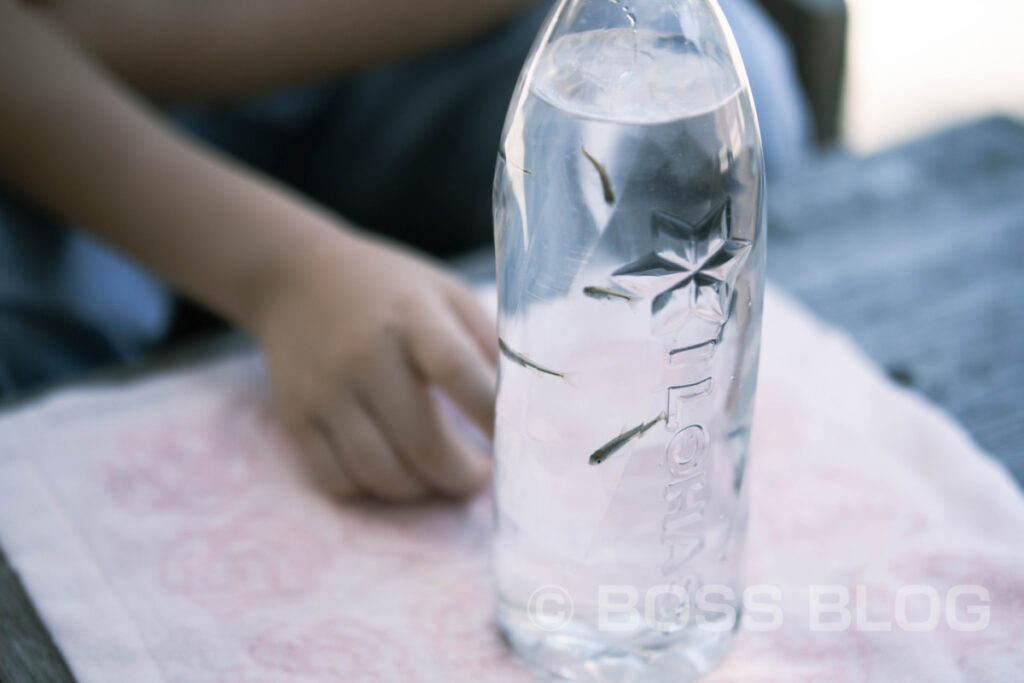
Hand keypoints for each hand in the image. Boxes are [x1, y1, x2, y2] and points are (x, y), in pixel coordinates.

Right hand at [252, 228, 496, 501]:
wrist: (295, 279)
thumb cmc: (389, 290)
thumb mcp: (445, 293)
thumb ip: (486, 341)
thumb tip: (525, 402)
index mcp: (410, 314)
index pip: (458, 372)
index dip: (493, 417)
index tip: (513, 440)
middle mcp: (363, 354)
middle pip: (421, 440)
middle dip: (461, 475)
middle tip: (478, 476)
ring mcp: (325, 391)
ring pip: (379, 472)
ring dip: (421, 489)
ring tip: (439, 476)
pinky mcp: (296, 418)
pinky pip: (337, 481)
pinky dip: (372, 491)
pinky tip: (393, 472)